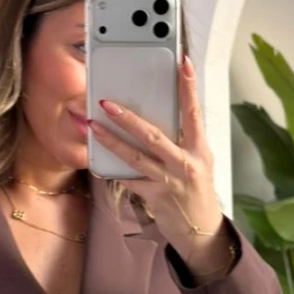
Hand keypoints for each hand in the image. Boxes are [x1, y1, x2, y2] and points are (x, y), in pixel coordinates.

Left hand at [87, 54, 227, 270]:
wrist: (200, 229)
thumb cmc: (197, 190)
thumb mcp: (199, 160)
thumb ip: (184, 140)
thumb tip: (164, 115)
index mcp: (199, 148)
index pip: (193, 112)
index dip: (188, 87)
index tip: (182, 63)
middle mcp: (185, 163)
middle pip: (154, 135)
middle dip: (128, 118)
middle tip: (107, 103)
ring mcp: (169, 181)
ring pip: (135, 157)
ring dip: (111, 141)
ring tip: (92, 127)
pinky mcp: (155, 196)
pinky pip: (129, 180)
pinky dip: (112, 170)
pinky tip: (96, 160)